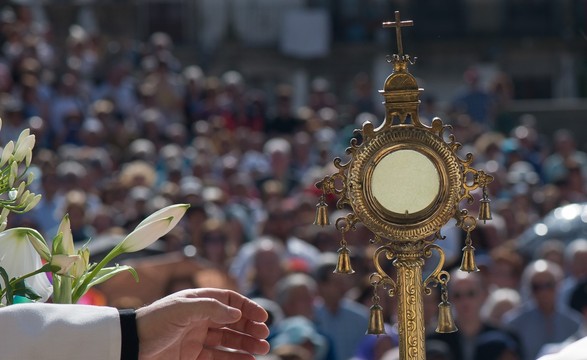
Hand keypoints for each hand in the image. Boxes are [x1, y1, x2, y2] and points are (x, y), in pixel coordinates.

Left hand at [136, 288, 269, 359]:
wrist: (129, 346)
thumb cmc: (154, 322)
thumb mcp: (182, 309)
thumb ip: (211, 308)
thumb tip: (237, 312)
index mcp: (199, 301)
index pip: (230, 301)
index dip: (247, 307)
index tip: (262, 318)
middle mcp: (201, 318)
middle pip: (233, 321)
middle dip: (250, 328)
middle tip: (264, 337)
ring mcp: (197, 338)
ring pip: (228, 340)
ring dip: (246, 344)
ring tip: (262, 350)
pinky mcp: (191, 356)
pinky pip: (218, 358)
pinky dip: (234, 359)